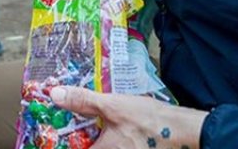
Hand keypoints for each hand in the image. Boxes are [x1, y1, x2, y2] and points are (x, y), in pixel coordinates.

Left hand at [51, 87, 207, 148]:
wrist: (183, 132)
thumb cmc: (147, 120)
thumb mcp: (113, 106)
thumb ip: (82, 101)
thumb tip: (55, 94)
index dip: (61, 142)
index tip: (55, 136)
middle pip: (89, 148)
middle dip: (81, 139)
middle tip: (72, 131)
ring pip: (102, 147)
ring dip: (96, 139)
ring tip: (92, 128)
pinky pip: (113, 148)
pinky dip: (108, 142)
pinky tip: (113, 132)